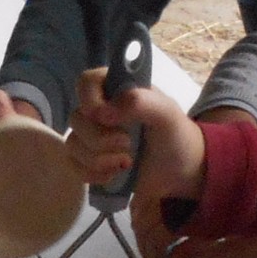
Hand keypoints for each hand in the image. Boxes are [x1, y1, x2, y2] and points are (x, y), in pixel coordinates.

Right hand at [76, 83, 202, 253]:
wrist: (184, 172)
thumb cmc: (177, 137)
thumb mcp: (167, 114)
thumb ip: (141, 102)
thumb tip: (104, 112)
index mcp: (117, 90)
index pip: (86, 82)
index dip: (89, 99)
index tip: (106, 116)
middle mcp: (101, 110)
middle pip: (76, 118)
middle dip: (100, 139)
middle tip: (129, 145)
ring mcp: (94, 137)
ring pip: (73, 144)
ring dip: (98, 159)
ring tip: (126, 163)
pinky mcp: (91, 162)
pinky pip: (74, 165)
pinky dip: (92, 174)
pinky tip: (114, 175)